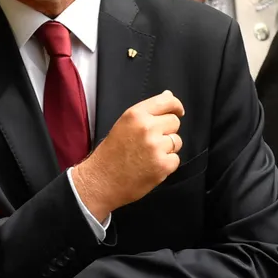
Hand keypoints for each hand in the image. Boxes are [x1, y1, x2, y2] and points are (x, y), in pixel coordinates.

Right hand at [72, 90, 184, 220]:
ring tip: (147, 156)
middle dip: (167, 132)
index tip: (177, 111)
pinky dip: (166, 164)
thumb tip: (168, 96)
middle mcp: (147, 128)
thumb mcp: (123, 126)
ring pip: (176, 141)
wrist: (99, 182)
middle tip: (149, 143)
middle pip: (174, 122)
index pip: (167, 101)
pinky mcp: (163, 165)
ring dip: (167, 149)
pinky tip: (149, 167)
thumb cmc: (109, 155)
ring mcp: (156, 147)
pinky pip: (175, 159)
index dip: (175, 106)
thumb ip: (146, 112)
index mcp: (135, 115)